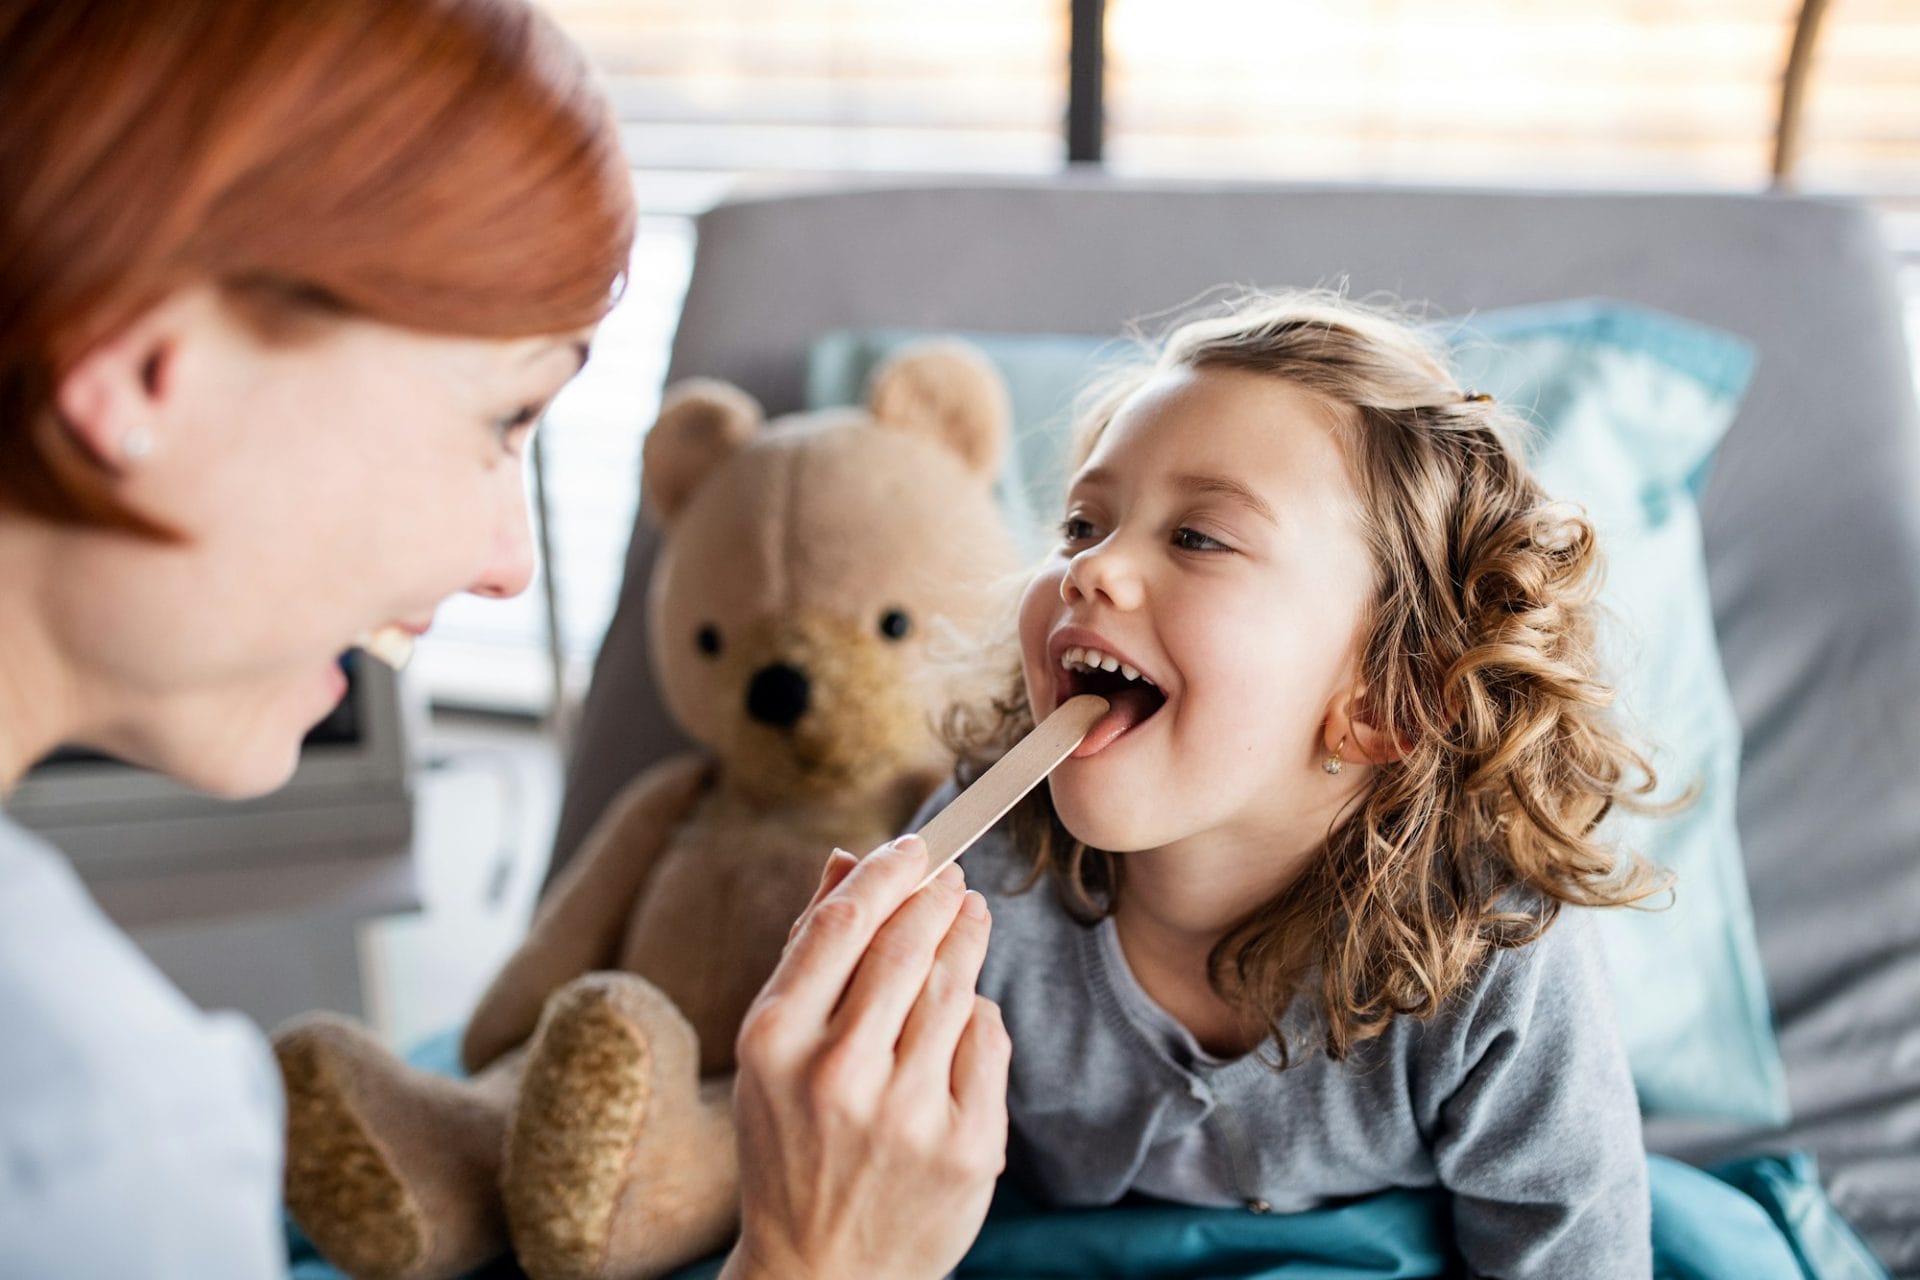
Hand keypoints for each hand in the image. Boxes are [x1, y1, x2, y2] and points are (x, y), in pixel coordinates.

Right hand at [722, 835, 1009, 1279]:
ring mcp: (908, 1115)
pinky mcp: (967, 1148)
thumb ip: (809, 951)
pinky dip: (978, 1015)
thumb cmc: (791, 1142)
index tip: (916, 847)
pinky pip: (988, 1040)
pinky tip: (963, 1012)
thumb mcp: (773, 1051)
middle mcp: (838, 1075)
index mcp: (775, 1041)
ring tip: (970, 919)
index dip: (888, 871)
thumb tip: (847, 858)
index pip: (843, 922)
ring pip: (956, 987)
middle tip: (954, 879)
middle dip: (940, 897)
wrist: (822, 1271)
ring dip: (968, 939)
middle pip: (909, 945)